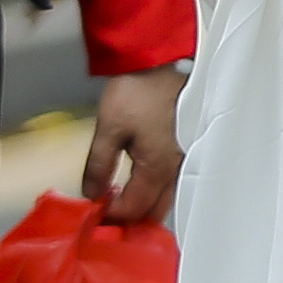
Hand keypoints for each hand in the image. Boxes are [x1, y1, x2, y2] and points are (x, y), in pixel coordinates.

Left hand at [82, 66, 184, 225]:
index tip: (92, 213)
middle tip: (109, 216)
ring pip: (169, 198)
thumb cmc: (137, 93)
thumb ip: (98, 166)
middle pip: (156, 210)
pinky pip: (176, 182)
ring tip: (122, 203)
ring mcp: (188, 160)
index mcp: (156, 167)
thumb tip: (92, 194)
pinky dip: (158, 192)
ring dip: (146, 207)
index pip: (133, 208)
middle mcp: (177, 169)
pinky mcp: (190, 149)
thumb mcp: (107, 129)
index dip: (110, 216)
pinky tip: (143, 186)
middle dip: (132, 219)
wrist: (164, 63)